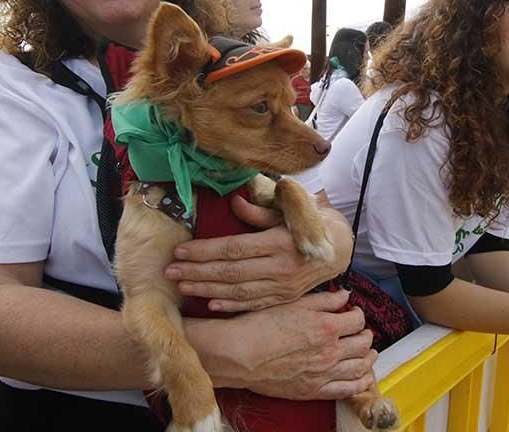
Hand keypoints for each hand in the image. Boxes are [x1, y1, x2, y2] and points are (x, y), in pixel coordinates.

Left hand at [166, 194, 352, 311]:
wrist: (339, 248)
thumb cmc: (309, 222)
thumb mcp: (289, 211)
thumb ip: (260, 212)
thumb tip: (234, 202)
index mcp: (280, 242)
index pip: (234, 248)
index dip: (204, 251)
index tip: (179, 250)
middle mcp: (281, 267)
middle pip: (231, 273)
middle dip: (196, 272)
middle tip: (169, 272)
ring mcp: (283, 287)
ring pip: (238, 292)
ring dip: (206, 290)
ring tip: (182, 286)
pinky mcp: (284, 298)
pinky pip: (253, 304)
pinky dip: (230, 306)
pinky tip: (209, 304)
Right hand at [189, 290, 376, 399]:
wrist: (241, 355)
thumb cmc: (262, 326)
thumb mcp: (294, 303)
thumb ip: (324, 300)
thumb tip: (345, 295)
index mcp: (326, 326)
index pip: (358, 320)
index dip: (358, 314)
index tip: (352, 313)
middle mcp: (330, 350)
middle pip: (363, 343)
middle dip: (366, 335)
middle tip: (361, 332)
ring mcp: (324, 373)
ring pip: (361, 367)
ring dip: (369, 358)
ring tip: (368, 352)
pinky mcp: (315, 391)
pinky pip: (349, 390)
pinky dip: (361, 383)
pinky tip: (363, 376)